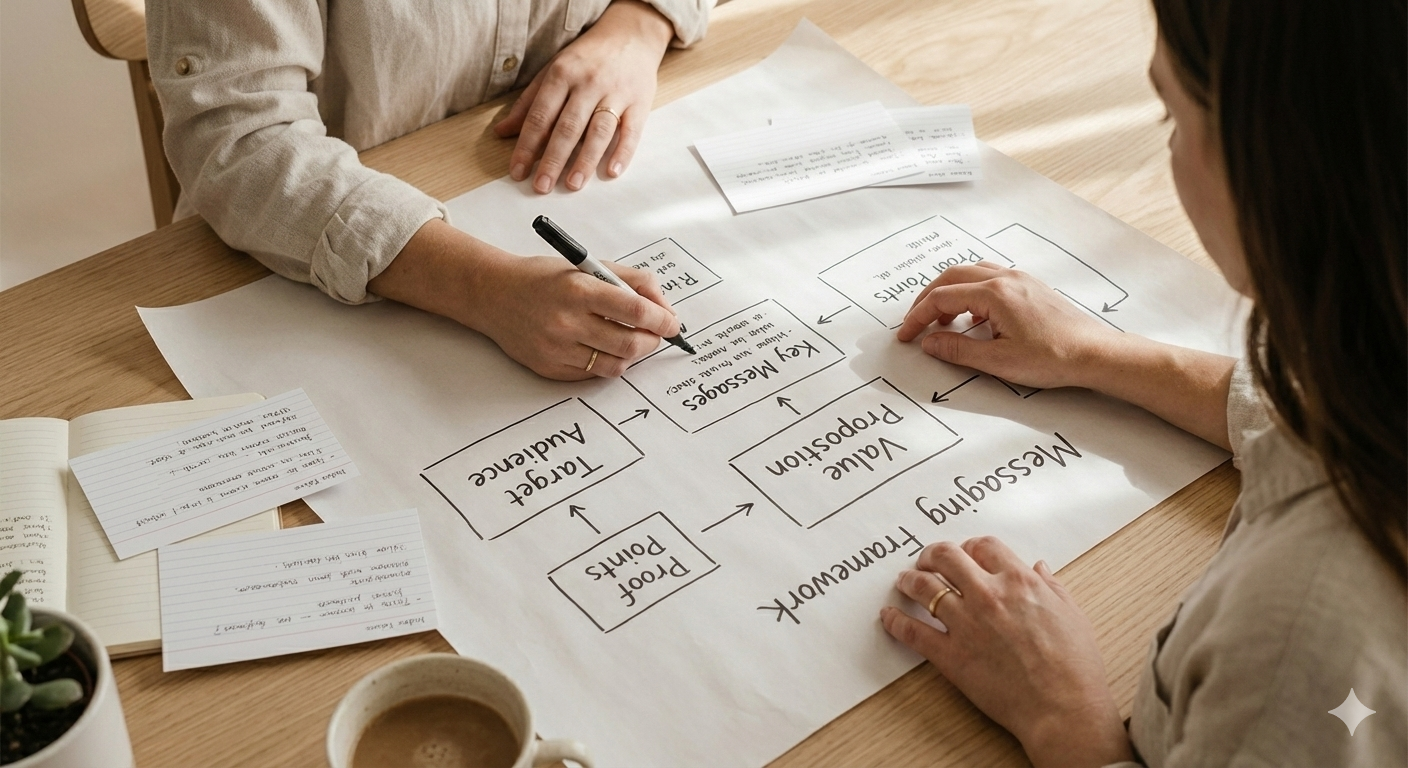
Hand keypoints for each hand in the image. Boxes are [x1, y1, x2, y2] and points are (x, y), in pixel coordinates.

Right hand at [468, 255, 680, 379]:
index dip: (663, 320)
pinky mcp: (549, 368)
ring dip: (631, 355)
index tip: (672, 324)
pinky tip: (601, 347)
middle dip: (651, 341)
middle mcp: (567, 321)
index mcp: (580, 289)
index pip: (637, 311)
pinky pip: (593, 375)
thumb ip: (632, 281)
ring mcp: (557, 348)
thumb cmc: (544, 278)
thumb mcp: (588, 266)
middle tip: (654, 334)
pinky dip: (606, 364)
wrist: (494, 295)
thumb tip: (664, 308)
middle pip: (631, 345)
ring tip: (628, 340)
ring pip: (615, 366)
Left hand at [494, 0, 673, 193]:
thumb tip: (503, 132)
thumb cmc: (588, 57)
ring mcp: (616, 93)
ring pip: (598, 131)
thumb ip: (529, 103)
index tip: (518, 171)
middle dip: (552, 160)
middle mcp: (588, 84)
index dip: (527, 146)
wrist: (630, 34)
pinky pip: (631, 132)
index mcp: (562, 74)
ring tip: (572, 185)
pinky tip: (612, 172)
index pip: (540, 116)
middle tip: (541, 186)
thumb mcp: (553, 70)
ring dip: (585, 161)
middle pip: (568, 127)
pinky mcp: (640, 102)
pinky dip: (623, 153)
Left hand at [881, 537, 1132, 766]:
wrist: (1063, 708)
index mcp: (1019, 581)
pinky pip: (913, 632)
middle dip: (931, 554)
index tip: (964, 553)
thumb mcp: (1072, 614)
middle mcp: (988, 595)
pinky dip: (895, 621)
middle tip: (925, 560)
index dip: (970, 547)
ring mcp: (966, 624)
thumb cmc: (1074, 666)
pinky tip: (888, 616)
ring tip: (904, 581)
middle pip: (946, 557)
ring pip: (923, 587)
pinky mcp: (951, 655)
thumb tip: (1039, 568)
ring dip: (909, 580)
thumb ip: (1051, 586)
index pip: (983, 546)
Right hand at [895, 261, 1237, 447]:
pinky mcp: (1030, 287)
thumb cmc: (1053, 357)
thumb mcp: (998, 361)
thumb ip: (958, 349)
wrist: (1095, 354)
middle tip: (915, 323)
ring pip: (971, 273)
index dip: (919, 317)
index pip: (942, 298)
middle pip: (952, 276)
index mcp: (994, 293)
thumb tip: (929, 343)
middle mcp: (1006, 278)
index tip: (907, 336)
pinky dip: (969, 291)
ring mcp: (1020, 279)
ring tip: (941, 321)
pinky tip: (971, 314)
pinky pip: (989, 277)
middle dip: (928, 299)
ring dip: (949, 292)